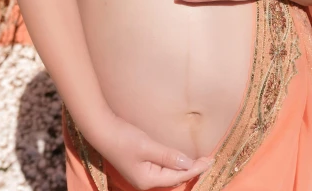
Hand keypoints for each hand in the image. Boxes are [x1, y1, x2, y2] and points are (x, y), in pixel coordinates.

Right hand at [94, 112, 213, 189]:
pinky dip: (173, 163)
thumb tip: (188, 164)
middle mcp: (145, 180)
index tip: (210, 160)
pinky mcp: (140, 164)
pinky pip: (162, 167)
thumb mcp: (148, 146)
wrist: (101, 130)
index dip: (196, 168)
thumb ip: (168, 156)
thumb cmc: (123, 138)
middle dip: (192, 170)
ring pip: (169, 173)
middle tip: (208, 160)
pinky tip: (179, 157)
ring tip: (198, 160)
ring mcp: (142, 173)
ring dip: (183, 166)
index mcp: (148, 180)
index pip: (179, 176)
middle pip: (175, 178)